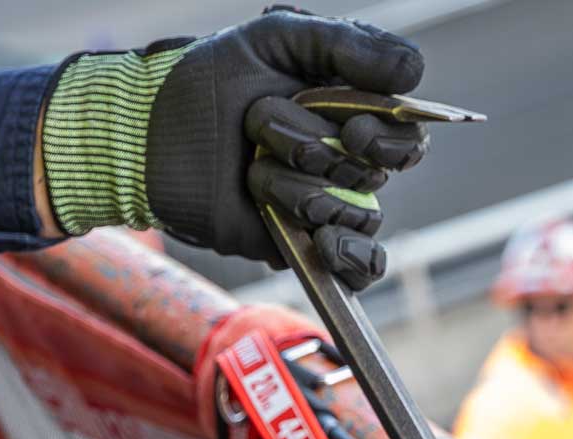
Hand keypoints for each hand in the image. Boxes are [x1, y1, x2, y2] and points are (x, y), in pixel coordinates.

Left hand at [40, 11, 427, 289]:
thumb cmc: (212, 81)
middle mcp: (347, 159)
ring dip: (298, 187)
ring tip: (253, 171)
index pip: (408, 129)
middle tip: (270, 135)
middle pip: (380, 172)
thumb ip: (346, 43)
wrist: (157, 138)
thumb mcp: (277, 38)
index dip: (391, 134)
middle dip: (325, 152)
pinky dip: (350, 256)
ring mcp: (328, 206)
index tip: (357, 128)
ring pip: (357, 211)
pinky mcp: (307, 247)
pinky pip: (360, 266)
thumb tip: (415, 71)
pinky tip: (325, 241)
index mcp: (350, 109)